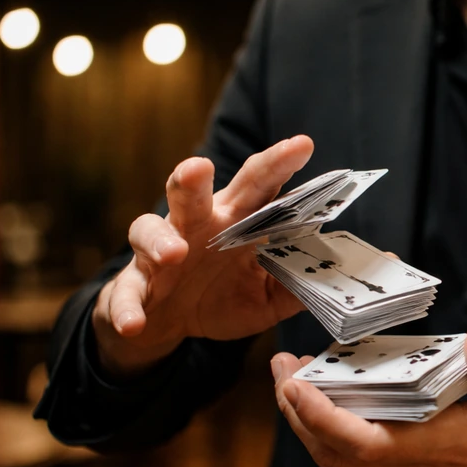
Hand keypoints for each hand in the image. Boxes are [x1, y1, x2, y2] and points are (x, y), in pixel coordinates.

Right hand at [93, 136, 314, 376]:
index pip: (260, 187)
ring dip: (160, 239)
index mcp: (237, 222)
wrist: (168, 322)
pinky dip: (128, 307)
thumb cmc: (222, 296)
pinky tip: (135, 321)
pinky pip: (127, 292)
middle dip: (196, 176)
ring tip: (175, 253)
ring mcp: (160, 251)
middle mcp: (197, 225)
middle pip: (196, 191)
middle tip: (201, 165)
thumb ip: (297, 288)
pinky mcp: (135, 283)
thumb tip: (339, 283)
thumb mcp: (268, 299)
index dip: (279, 164)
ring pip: (151, 228)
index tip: (302, 144)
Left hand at [271, 327, 466, 466]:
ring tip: (297, 377)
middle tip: (282, 368)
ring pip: (342, 460)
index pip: (364, 442)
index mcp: (449, 447)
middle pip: (336, 454)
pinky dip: (333, 429)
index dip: (319, 416)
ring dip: (310, 422)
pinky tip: (335, 394)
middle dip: (297, 413)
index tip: (294, 382)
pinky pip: (359, 459)